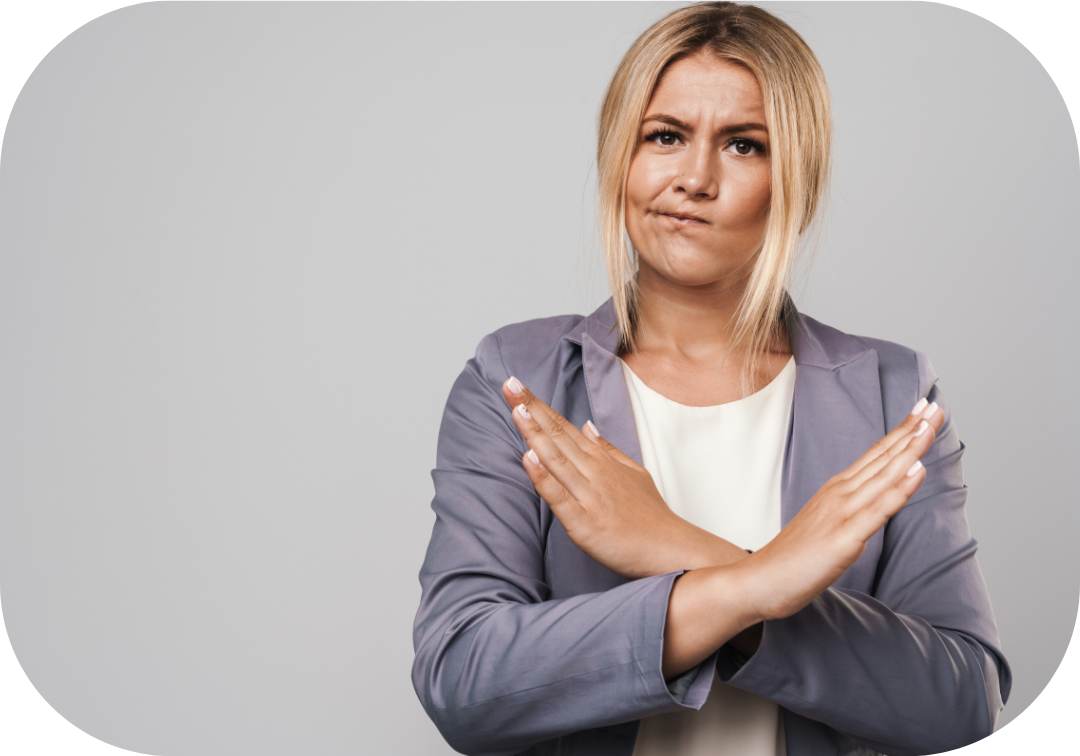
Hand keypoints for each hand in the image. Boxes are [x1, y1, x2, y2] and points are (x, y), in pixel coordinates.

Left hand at [501, 376, 748, 578]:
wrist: (671, 550)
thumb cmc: (650, 516)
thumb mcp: (633, 473)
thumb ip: (607, 449)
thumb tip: (587, 425)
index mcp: (600, 461)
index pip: (564, 427)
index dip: (539, 406)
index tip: (518, 386)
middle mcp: (593, 473)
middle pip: (557, 436)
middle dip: (531, 409)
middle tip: (510, 384)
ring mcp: (589, 496)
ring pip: (556, 459)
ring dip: (535, 433)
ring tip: (516, 408)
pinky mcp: (584, 522)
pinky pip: (560, 497)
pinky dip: (543, 477)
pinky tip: (528, 458)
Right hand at [742, 398, 945, 622]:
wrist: (760, 580)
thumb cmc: (793, 557)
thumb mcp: (824, 524)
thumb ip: (848, 509)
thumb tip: (872, 499)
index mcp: (836, 490)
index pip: (875, 455)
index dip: (901, 431)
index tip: (922, 409)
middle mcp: (839, 494)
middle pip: (882, 457)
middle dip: (911, 430)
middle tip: (934, 405)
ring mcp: (841, 513)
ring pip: (883, 475)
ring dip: (910, 448)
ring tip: (930, 424)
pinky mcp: (844, 537)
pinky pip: (878, 509)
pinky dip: (900, 488)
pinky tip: (918, 470)